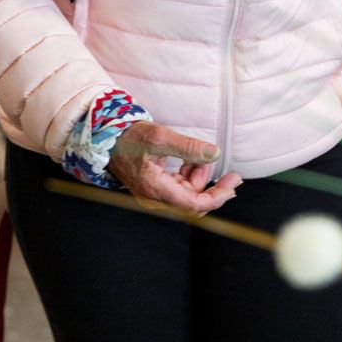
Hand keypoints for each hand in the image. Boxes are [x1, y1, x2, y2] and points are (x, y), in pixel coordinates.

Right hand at [109, 122, 241, 214]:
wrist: (108, 139)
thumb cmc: (131, 138)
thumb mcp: (161, 137)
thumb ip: (188, 147)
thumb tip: (215, 153)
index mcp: (156, 189)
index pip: (193, 204)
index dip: (216, 197)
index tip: (233, 185)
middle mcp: (156, 197)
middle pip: (194, 202)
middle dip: (214, 189)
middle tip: (233, 176)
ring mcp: (156, 194)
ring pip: (189, 194)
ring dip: (200, 177)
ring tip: (200, 157)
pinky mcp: (157, 187)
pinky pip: (181, 187)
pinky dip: (191, 175)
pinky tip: (191, 161)